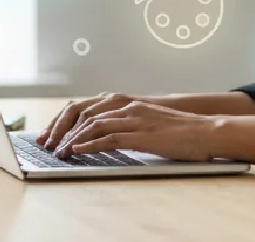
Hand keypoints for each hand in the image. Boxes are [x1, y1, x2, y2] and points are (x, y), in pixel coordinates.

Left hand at [52, 100, 218, 161]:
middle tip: (48, 143)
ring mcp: (135, 119)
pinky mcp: (142, 135)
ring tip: (60, 152)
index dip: (66, 120)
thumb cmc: (180, 130)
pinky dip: (90, 145)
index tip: (52, 133)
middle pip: (84, 114)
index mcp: (128, 103)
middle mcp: (128, 107)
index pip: (88, 107)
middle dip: (62, 129)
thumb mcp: (150, 122)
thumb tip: (109, 135)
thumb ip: (130, 124)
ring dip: (72, 140)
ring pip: (93, 126)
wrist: (205, 130)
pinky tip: (78, 151)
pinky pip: (109, 138)